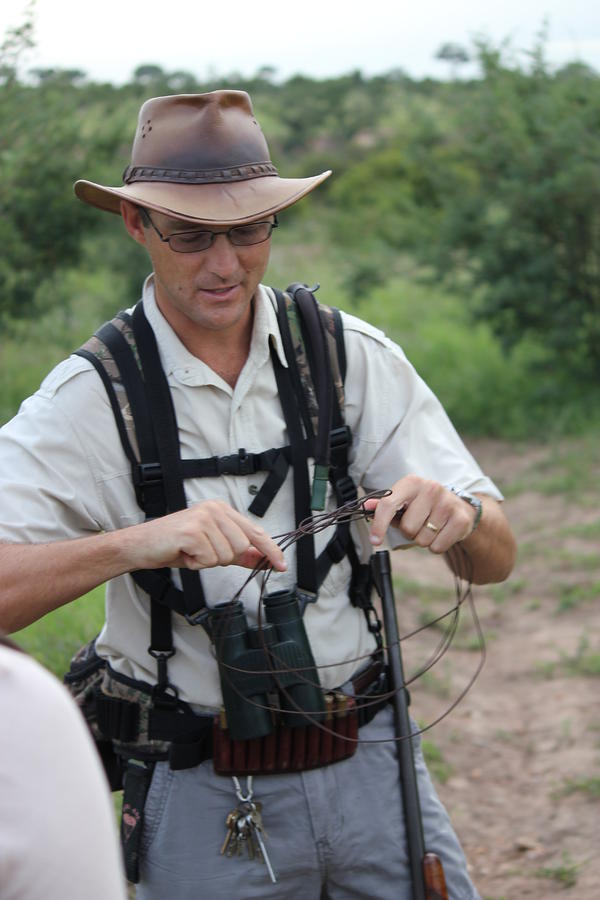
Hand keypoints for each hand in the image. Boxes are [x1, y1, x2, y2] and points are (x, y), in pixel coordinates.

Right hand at [125, 500, 286, 571]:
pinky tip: (184, 553)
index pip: (255, 532)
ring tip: (190, 552)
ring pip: (226, 555)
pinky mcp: (192, 531)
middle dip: (222, 558)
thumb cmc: (175, 546)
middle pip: (242, 547)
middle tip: (200, 553)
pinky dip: (196, 564)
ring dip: (207, 562)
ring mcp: (204, 518)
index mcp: (222, 510)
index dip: (270, 550)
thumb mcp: (211, 548)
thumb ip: (239, 553)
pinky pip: (209, 560)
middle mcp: (215, 509)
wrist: (141, 545)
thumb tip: (265, 560)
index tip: (282, 565)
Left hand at [364, 476, 477, 553]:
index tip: (374, 541)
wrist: (460, 507)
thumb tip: (365, 506)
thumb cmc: (425, 505)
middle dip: (410, 532)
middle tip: (419, 523)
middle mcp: (431, 488)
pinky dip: (437, 546)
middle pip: (407, 528)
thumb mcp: (405, 500)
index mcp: (412, 483)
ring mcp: (447, 503)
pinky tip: (442, 532)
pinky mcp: (461, 519)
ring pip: (423, 540)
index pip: (389, 504)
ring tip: (432, 526)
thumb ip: (384, 505)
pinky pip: (437, 547)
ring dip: (424, 540)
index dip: (379, 524)